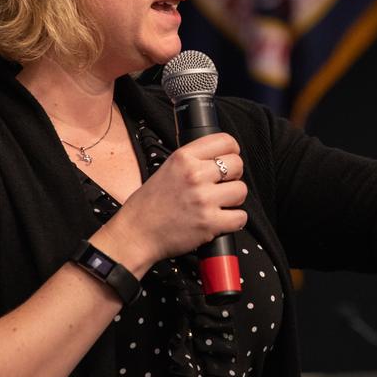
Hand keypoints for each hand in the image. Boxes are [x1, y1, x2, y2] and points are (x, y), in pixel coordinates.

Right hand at [95, 132, 247, 269]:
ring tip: (218, 205)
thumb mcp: (167, 169)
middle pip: (238, 165)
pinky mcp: (209, 223)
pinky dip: (234, 221)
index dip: (232, 151)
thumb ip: (192, 161)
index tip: (229, 159)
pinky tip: (221, 220)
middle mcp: (195, 175)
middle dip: (233, 176)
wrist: (135, 234)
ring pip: (241, 191)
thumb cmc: (148, 206)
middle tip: (221, 186)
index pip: (225, 141)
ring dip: (234, 200)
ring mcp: (203, 199)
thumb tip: (218, 158)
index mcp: (183, 158)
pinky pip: (240, 217)